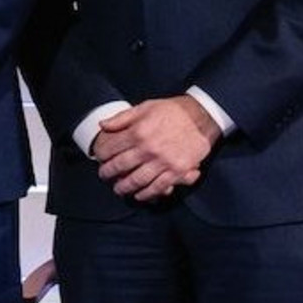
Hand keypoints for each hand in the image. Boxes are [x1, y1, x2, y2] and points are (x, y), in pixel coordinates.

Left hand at [93, 95, 220, 201]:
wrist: (203, 116)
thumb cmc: (173, 110)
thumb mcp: (145, 107)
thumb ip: (122, 118)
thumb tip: (102, 125)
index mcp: (138, 132)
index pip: (110, 148)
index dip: (101, 155)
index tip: (99, 158)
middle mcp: (148, 149)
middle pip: (119, 166)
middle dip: (107, 173)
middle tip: (104, 175)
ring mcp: (163, 162)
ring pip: (136, 180)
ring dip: (123, 187)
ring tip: (118, 189)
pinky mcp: (177, 171)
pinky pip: (157, 187)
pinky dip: (146, 194)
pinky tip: (139, 195)